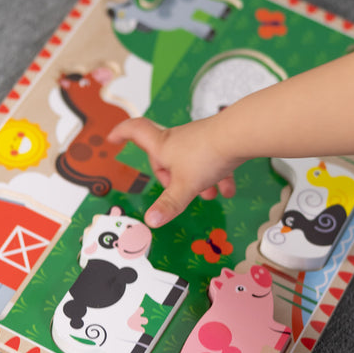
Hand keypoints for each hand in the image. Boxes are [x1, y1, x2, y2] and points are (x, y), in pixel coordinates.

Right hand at [108, 117, 238, 227]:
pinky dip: (218, 175)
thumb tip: (150, 221)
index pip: (135, 131)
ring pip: (192, 161)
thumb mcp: (184, 186)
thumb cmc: (206, 157)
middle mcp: (178, 138)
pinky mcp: (218, 139)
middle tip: (181, 192)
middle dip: (171, 177)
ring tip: (210, 195)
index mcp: (163, 145)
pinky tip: (228, 190)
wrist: (240, 136)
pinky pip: (213, 159)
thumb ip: (169, 204)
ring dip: (198, 180)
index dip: (122, 132)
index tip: (113, 137)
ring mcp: (199, 137)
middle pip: (165, 156)